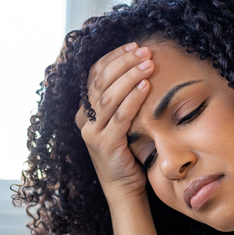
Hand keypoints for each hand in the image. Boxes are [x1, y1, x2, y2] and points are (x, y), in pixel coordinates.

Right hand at [74, 42, 155, 202]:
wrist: (125, 188)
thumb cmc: (129, 153)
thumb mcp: (122, 122)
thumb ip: (123, 100)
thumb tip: (140, 68)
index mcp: (85, 110)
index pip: (95, 74)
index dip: (113, 57)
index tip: (134, 45)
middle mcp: (84, 119)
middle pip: (101, 81)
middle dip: (124, 62)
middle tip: (145, 50)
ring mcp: (92, 133)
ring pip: (109, 96)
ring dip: (130, 76)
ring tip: (149, 64)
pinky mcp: (105, 145)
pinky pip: (120, 116)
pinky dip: (133, 98)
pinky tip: (146, 86)